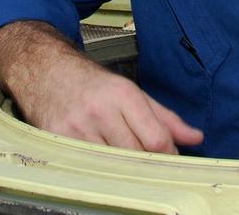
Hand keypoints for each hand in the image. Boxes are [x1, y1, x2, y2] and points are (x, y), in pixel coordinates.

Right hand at [0, 20, 203, 153]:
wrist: (44, 69)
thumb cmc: (90, 82)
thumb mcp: (131, 91)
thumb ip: (165, 117)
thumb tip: (195, 138)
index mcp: (123, 95)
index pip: (155, 138)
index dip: (168, 155)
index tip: (171, 161)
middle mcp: (100, 111)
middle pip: (135, 154)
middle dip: (147, 164)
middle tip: (151, 166)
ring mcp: (76, 128)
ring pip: (112, 164)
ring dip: (123, 168)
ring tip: (126, 163)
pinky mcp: (57, 140)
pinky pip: (87, 166)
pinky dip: (99, 169)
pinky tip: (102, 163)